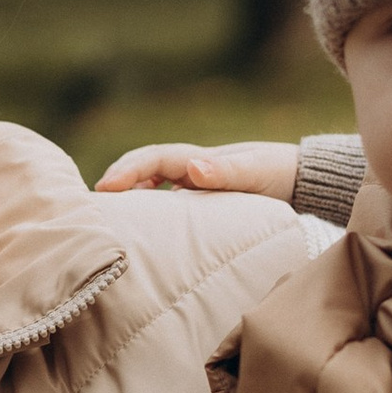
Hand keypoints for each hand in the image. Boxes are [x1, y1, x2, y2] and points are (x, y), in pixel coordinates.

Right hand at [96, 139, 301, 203]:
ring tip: (108, 221)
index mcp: (198, 160)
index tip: (104, 189)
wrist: (301, 179)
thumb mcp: (257, 172)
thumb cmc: (279, 174)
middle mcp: (190, 169)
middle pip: (143, 170)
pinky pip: (164, 202)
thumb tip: (192, 169)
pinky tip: (142, 232)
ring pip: (150, 187)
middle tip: (91, 206)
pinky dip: (147, 211)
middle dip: (117, 182)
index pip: (153, 160)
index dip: (127, 172)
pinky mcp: (198, 200)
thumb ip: (227, 171)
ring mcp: (192, 184)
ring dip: (129, 197)